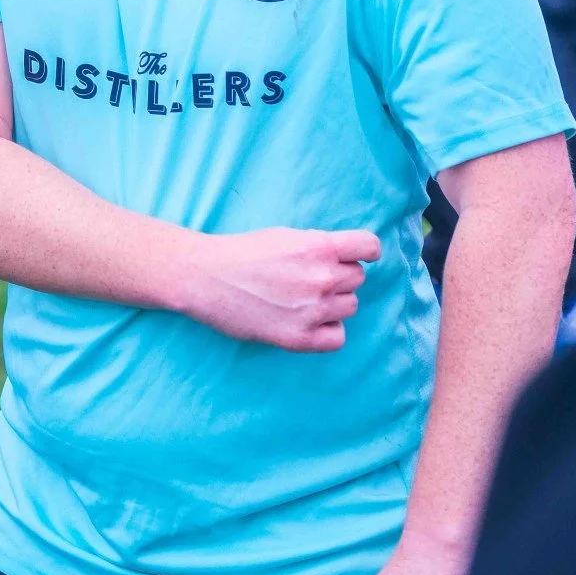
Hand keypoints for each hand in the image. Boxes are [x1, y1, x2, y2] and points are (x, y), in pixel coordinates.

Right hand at [180, 227, 380, 350]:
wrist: (205, 277)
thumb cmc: (243, 252)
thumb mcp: (285, 236)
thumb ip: (318, 246)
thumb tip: (346, 257)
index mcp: (318, 247)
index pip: (369, 248)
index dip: (364, 251)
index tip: (356, 256)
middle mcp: (321, 278)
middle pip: (357, 279)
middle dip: (339, 276)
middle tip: (309, 277)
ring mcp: (312, 310)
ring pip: (350, 306)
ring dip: (333, 303)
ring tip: (303, 298)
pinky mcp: (299, 338)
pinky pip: (338, 337)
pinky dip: (328, 329)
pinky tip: (308, 320)